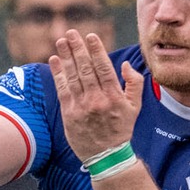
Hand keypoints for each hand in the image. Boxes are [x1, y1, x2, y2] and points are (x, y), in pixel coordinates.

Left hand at [49, 31, 142, 163]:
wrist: (106, 157)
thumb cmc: (121, 129)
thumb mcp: (135, 107)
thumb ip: (134, 84)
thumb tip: (126, 65)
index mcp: (114, 96)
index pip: (103, 68)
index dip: (96, 50)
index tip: (90, 36)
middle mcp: (97, 100)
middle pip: (85, 68)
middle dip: (77, 48)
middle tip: (71, 33)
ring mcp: (82, 107)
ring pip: (72, 76)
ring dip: (66, 57)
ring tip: (61, 41)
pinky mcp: (69, 114)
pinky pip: (62, 90)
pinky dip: (58, 74)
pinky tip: (54, 60)